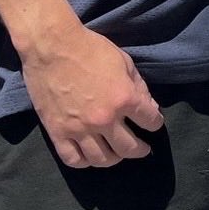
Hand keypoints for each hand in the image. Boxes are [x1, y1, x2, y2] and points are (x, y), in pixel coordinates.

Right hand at [21, 22, 163, 167]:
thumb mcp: (124, 61)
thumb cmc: (91, 49)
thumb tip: (150, 108)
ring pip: (102, 159)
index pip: (149, 120)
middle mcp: (104, 119)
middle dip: (140, 150)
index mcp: (124, 98)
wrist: (53, 48)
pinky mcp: (58, 133)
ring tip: (118, 154)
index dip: (155, 123)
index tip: (154, 123)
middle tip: (143, 149)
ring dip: (114, 159)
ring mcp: (80, 129)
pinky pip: (74, 159)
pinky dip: (85, 161)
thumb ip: (139, 87)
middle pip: (128, 147)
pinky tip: (91, 156)